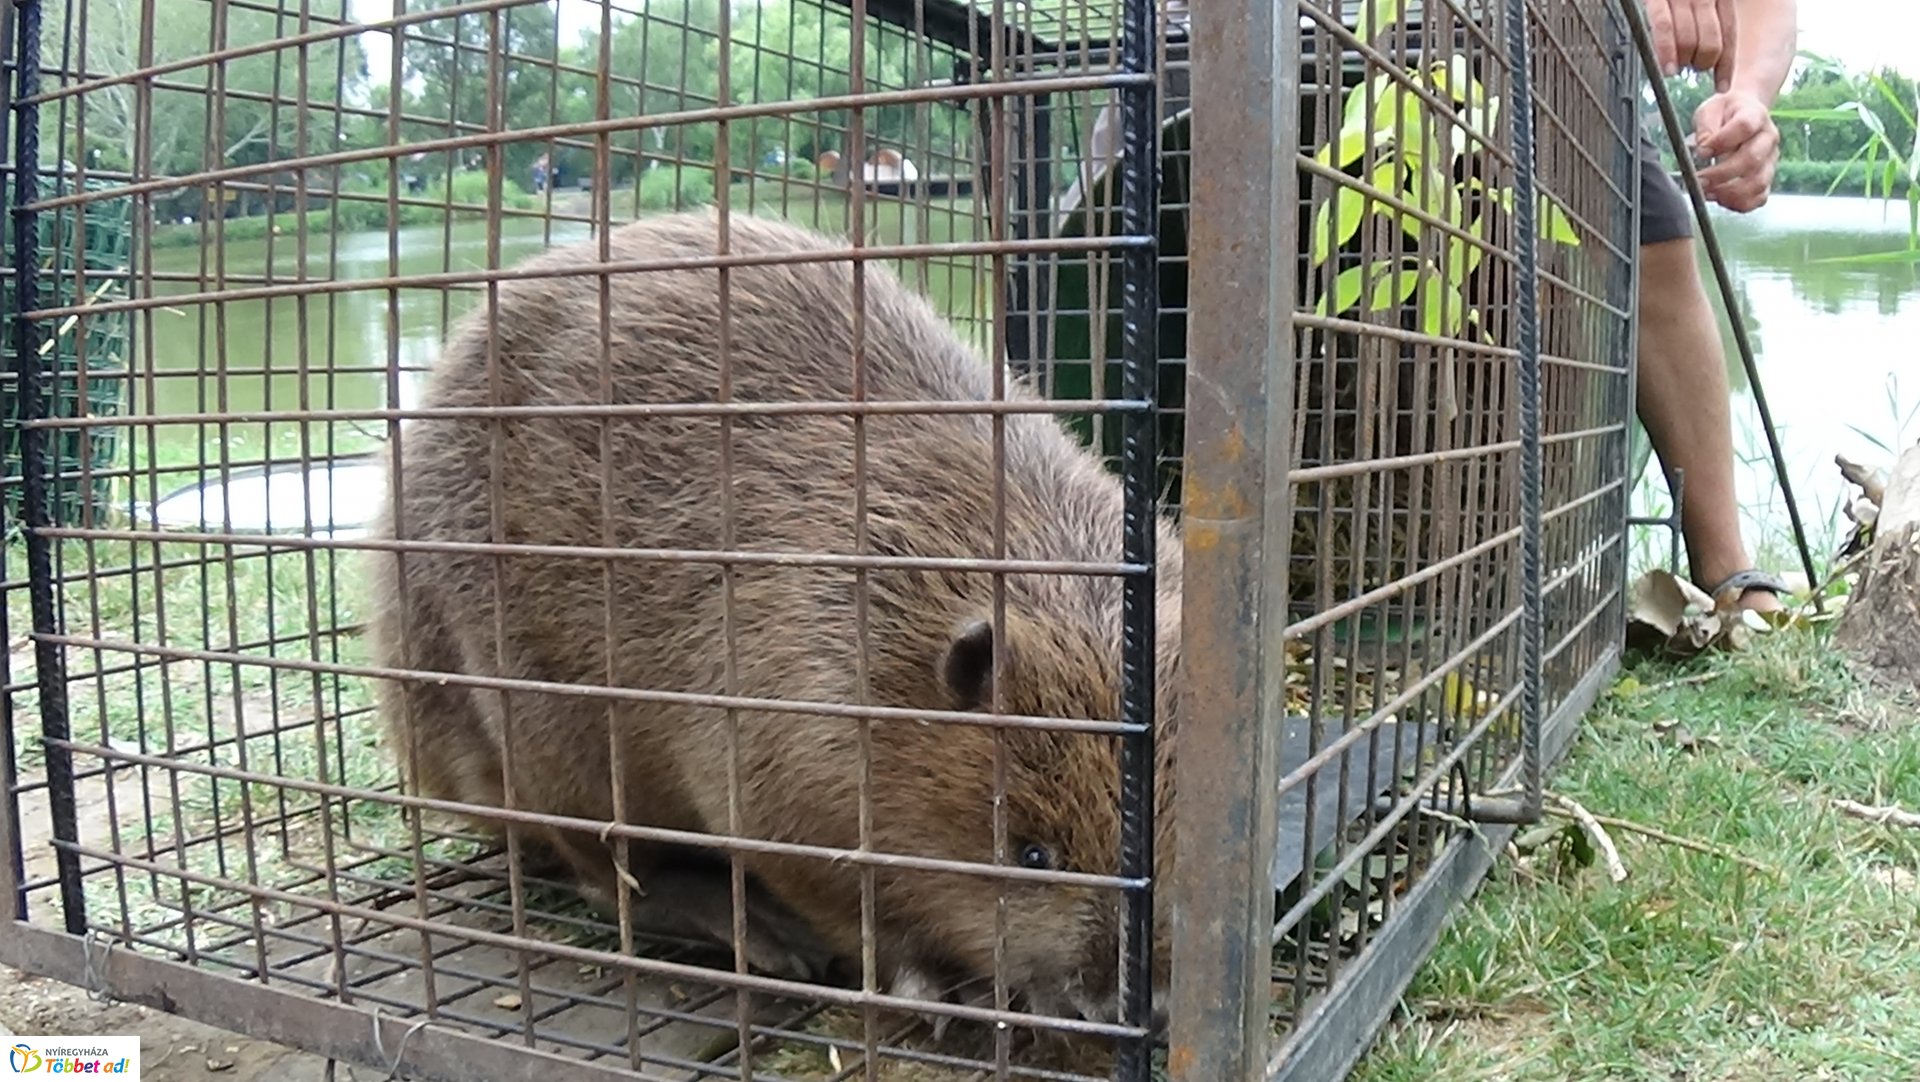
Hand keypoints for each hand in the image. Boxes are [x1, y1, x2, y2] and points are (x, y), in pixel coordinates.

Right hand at [1641, 0, 1738, 89]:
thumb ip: (1704, 14)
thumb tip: (1705, 45)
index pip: (1729, 33)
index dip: (1726, 64)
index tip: (1723, 85)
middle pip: (1711, 43)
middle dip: (1702, 63)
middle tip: (1692, 67)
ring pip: (1689, 41)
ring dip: (1684, 62)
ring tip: (1675, 68)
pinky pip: (1663, 28)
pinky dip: (1665, 51)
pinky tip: (1667, 69)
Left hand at [1693, 91, 1780, 211]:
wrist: (1741, 114)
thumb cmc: (1723, 114)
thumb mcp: (1710, 110)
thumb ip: (1706, 126)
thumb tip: (1704, 148)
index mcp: (1755, 115)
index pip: (1744, 126)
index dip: (1721, 141)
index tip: (1701, 151)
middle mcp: (1768, 138)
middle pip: (1752, 160)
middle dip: (1721, 174)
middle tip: (1699, 180)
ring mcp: (1770, 160)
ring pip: (1758, 183)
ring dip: (1729, 193)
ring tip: (1706, 192)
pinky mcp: (1767, 178)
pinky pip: (1759, 198)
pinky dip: (1738, 203)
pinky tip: (1719, 198)